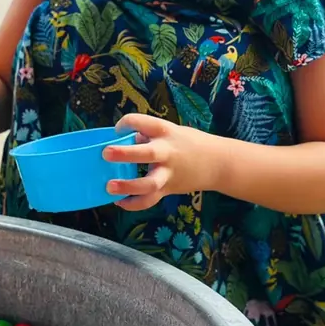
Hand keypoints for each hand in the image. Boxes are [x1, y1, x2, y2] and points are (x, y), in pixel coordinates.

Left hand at [102, 114, 224, 210]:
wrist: (218, 163)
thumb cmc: (190, 143)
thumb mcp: (171, 131)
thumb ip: (148, 135)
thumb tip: (125, 139)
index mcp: (165, 131)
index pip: (142, 122)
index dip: (126, 123)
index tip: (118, 129)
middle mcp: (167, 152)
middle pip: (146, 153)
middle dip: (125, 154)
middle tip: (106, 153)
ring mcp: (168, 173)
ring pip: (149, 184)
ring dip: (128, 186)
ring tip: (109, 186)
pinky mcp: (168, 189)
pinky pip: (150, 200)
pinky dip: (134, 204)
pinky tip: (119, 202)